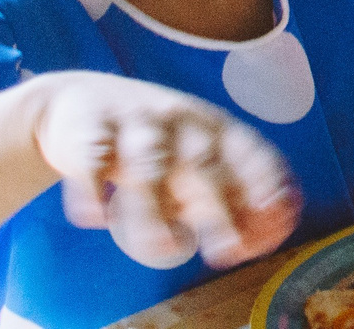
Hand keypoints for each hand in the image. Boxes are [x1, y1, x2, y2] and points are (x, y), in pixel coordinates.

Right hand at [29, 71, 298, 270]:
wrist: (75, 102)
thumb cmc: (153, 143)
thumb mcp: (194, 159)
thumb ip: (226, 194)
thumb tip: (264, 239)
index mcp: (215, 127)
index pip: (251, 150)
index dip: (266, 183)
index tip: (277, 217)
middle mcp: (181, 122)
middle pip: (203, 163)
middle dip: (220, 206)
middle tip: (228, 251)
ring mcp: (134, 125)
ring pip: (148, 167)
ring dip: (157, 210)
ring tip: (168, 248)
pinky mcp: (87, 135)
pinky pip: (92, 162)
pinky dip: (92, 192)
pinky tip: (97, 218)